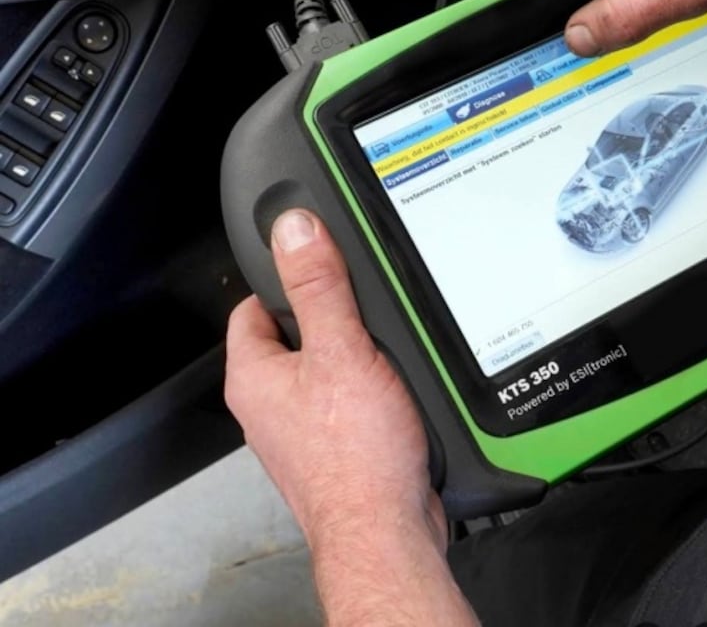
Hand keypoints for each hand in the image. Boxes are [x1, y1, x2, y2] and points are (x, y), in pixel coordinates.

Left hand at [224, 209, 444, 555]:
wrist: (387, 528)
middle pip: (296, 335)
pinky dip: (375, 389)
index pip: (253, 305)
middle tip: (367, 310)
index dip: (287, 279)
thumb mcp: (341, 351)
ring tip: (389, 353)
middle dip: (333, 318)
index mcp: (253, 376)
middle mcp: (269, 405)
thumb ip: (319, 287)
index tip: (318, 263)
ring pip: (327, 369)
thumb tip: (295, 230)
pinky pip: (350, 401)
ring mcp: (301, 429)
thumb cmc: (356, 457)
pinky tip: (400, 392)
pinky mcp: (336, 448)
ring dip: (359, 356)